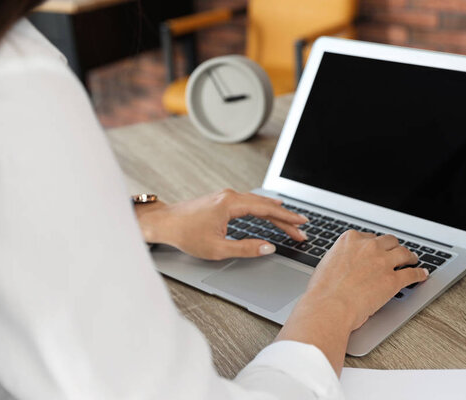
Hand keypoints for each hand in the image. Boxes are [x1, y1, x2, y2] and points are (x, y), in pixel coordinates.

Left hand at [134, 189, 307, 259]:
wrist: (164, 223)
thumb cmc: (185, 234)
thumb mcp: (217, 248)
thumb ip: (246, 248)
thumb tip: (268, 247)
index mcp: (231, 204)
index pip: (267, 210)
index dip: (286, 218)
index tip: (301, 224)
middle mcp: (230, 196)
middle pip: (266, 206)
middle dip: (285, 218)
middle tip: (301, 229)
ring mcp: (226, 196)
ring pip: (258, 203)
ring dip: (275, 213)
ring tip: (291, 222)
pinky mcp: (222, 200)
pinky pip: (249, 202)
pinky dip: (263, 209)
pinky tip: (270, 210)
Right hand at [276, 230, 428, 374]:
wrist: (329, 306)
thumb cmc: (323, 291)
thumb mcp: (328, 265)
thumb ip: (342, 260)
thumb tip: (347, 266)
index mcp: (350, 240)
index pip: (369, 237)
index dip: (376, 244)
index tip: (378, 249)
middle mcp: (368, 246)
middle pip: (389, 241)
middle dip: (394, 247)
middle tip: (397, 252)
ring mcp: (382, 262)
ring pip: (403, 253)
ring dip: (410, 256)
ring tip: (412, 260)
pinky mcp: (393, 279)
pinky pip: (412, 274)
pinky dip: (419, 274)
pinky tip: (422, 275)